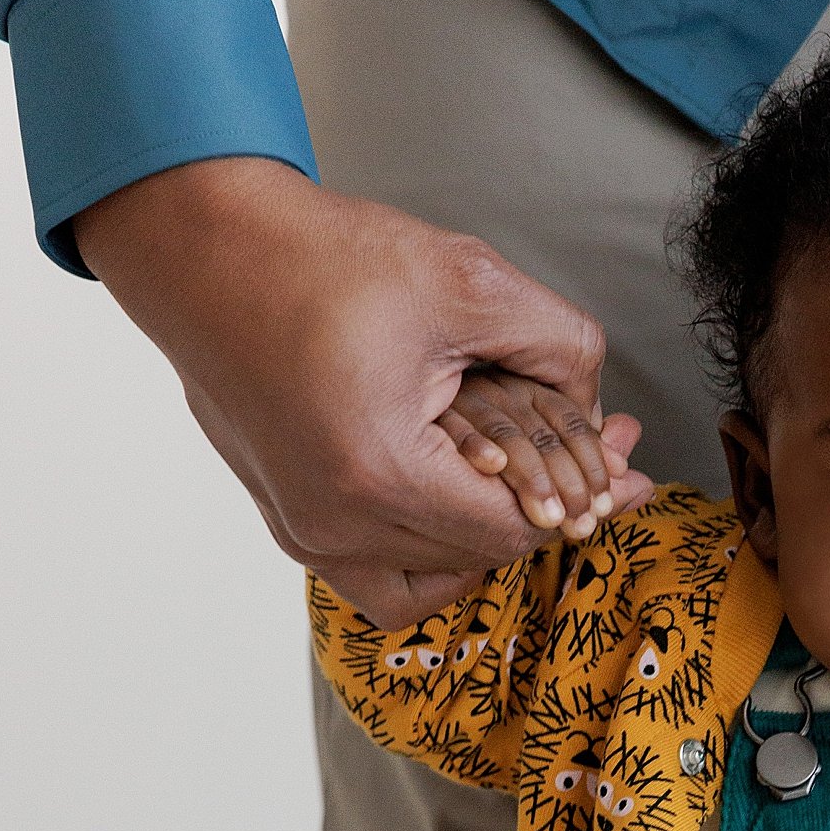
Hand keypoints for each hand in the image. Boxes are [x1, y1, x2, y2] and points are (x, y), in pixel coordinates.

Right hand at [73, 158, 654, 623]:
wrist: (202, 247)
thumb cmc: (320, 255)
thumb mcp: (465, 281)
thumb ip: (555, 345)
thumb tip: (600, 405)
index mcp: (380, 471)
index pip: (512, 526)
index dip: (581, 498)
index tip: (627, 470)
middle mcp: (334, 522)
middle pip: (478, 554)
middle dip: (546, 511)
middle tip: (604, 469)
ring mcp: (302, 531)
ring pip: (427, 583)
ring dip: (481, 543)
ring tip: (522, 492)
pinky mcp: (286, 520)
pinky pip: (373, 577)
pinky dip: (423, 557)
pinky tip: (456, 506)